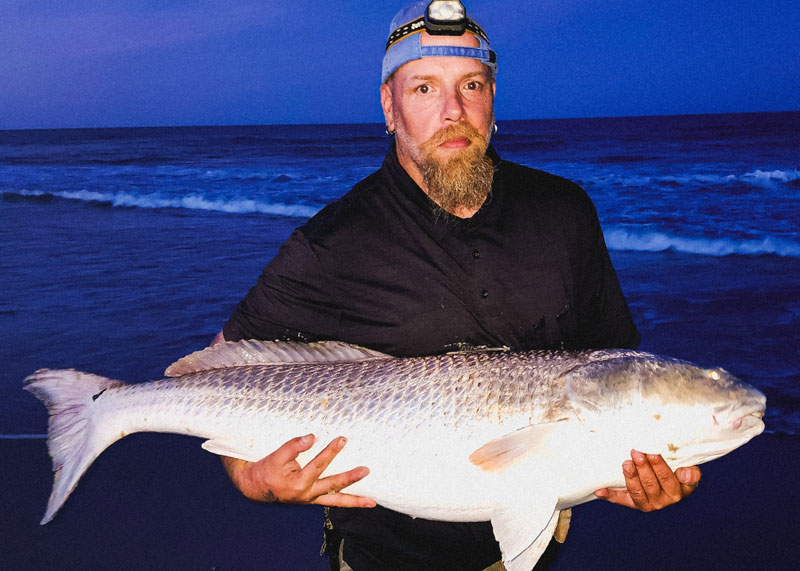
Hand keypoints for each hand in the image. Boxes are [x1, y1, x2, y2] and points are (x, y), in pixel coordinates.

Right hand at [222, 434, 375, 507]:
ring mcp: (311, 499)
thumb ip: (293, 446)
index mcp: (299, 484)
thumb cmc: (265, 470)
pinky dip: (345, 501)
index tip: (342, 439)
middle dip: (350, 478)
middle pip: (333, 486)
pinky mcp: (312, 499)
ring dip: (354, 501)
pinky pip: (331, 501)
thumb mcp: (275, 456)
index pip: (319, 465)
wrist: (255, 488)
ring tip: (372, 502)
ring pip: (336, 500)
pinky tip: (360, 501)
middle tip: (366, 470)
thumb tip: (312, 437)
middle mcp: (307, 494)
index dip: (331, 451)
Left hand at [594, 450, 700, 510]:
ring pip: (637, 492)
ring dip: (630, 478)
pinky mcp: (632, 503)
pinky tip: (599, 491)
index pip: (667, 478)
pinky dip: (609, 495)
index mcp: (676, 492)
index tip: (652, 452)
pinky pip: (620, 500)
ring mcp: (646, 504)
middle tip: (636, 452)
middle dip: (643, 467)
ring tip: (626, 464)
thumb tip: (685, 473)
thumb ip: (691, 473)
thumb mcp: (689, 474)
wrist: (669, 489)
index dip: (659, 466)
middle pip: (650, 484)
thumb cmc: (677, 475)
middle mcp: (661, 501)